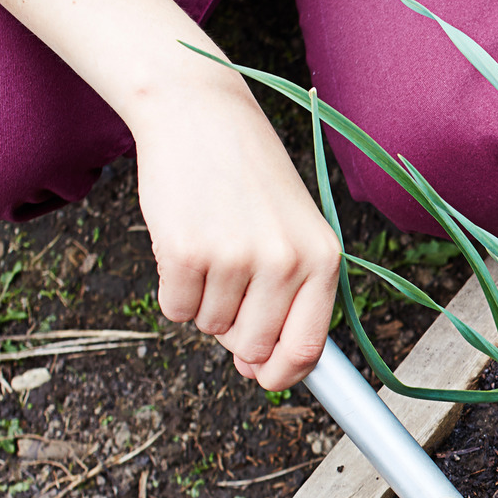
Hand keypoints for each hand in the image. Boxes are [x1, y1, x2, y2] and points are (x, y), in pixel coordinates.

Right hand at [132, 84, 340, 390]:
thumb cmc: (250, 182)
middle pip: (254, 346)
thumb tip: (261, 370)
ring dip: (204, 302)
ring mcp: (237, 258)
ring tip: (213, 247)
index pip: (308, 348)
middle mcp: (286, 262)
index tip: (267, 380)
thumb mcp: (294, 232)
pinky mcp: (186, 253)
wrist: (201, 118)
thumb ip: (290, 300)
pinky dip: (174, 289)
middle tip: (230, 282)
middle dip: (235, 331)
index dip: (284, 376)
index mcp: (323, 260)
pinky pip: (176, 309)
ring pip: (211, 328)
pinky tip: (186, 243)